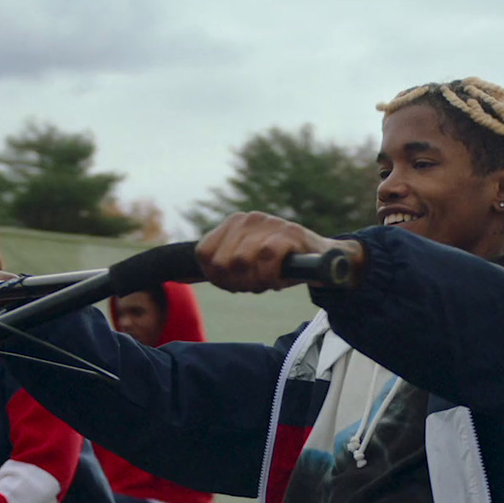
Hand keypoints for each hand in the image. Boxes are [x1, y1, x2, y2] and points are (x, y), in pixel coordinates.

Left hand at [195, 212, 363, 292]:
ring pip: (241, 261)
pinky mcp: (287, 233)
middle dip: (238, 282)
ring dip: (256, 280)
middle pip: (221, 263)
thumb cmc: (283, 266)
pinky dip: (271, 276)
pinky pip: (266, 259)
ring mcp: (268, 224)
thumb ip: (220, 267)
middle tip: (258, 283)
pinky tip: (280, 278)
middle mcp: (247, 219)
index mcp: (233, 224)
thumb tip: (178, 276)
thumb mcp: (246, 265)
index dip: (218, 277)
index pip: (204, 255)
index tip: (237, 283)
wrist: (326, 261)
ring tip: (270, 279)